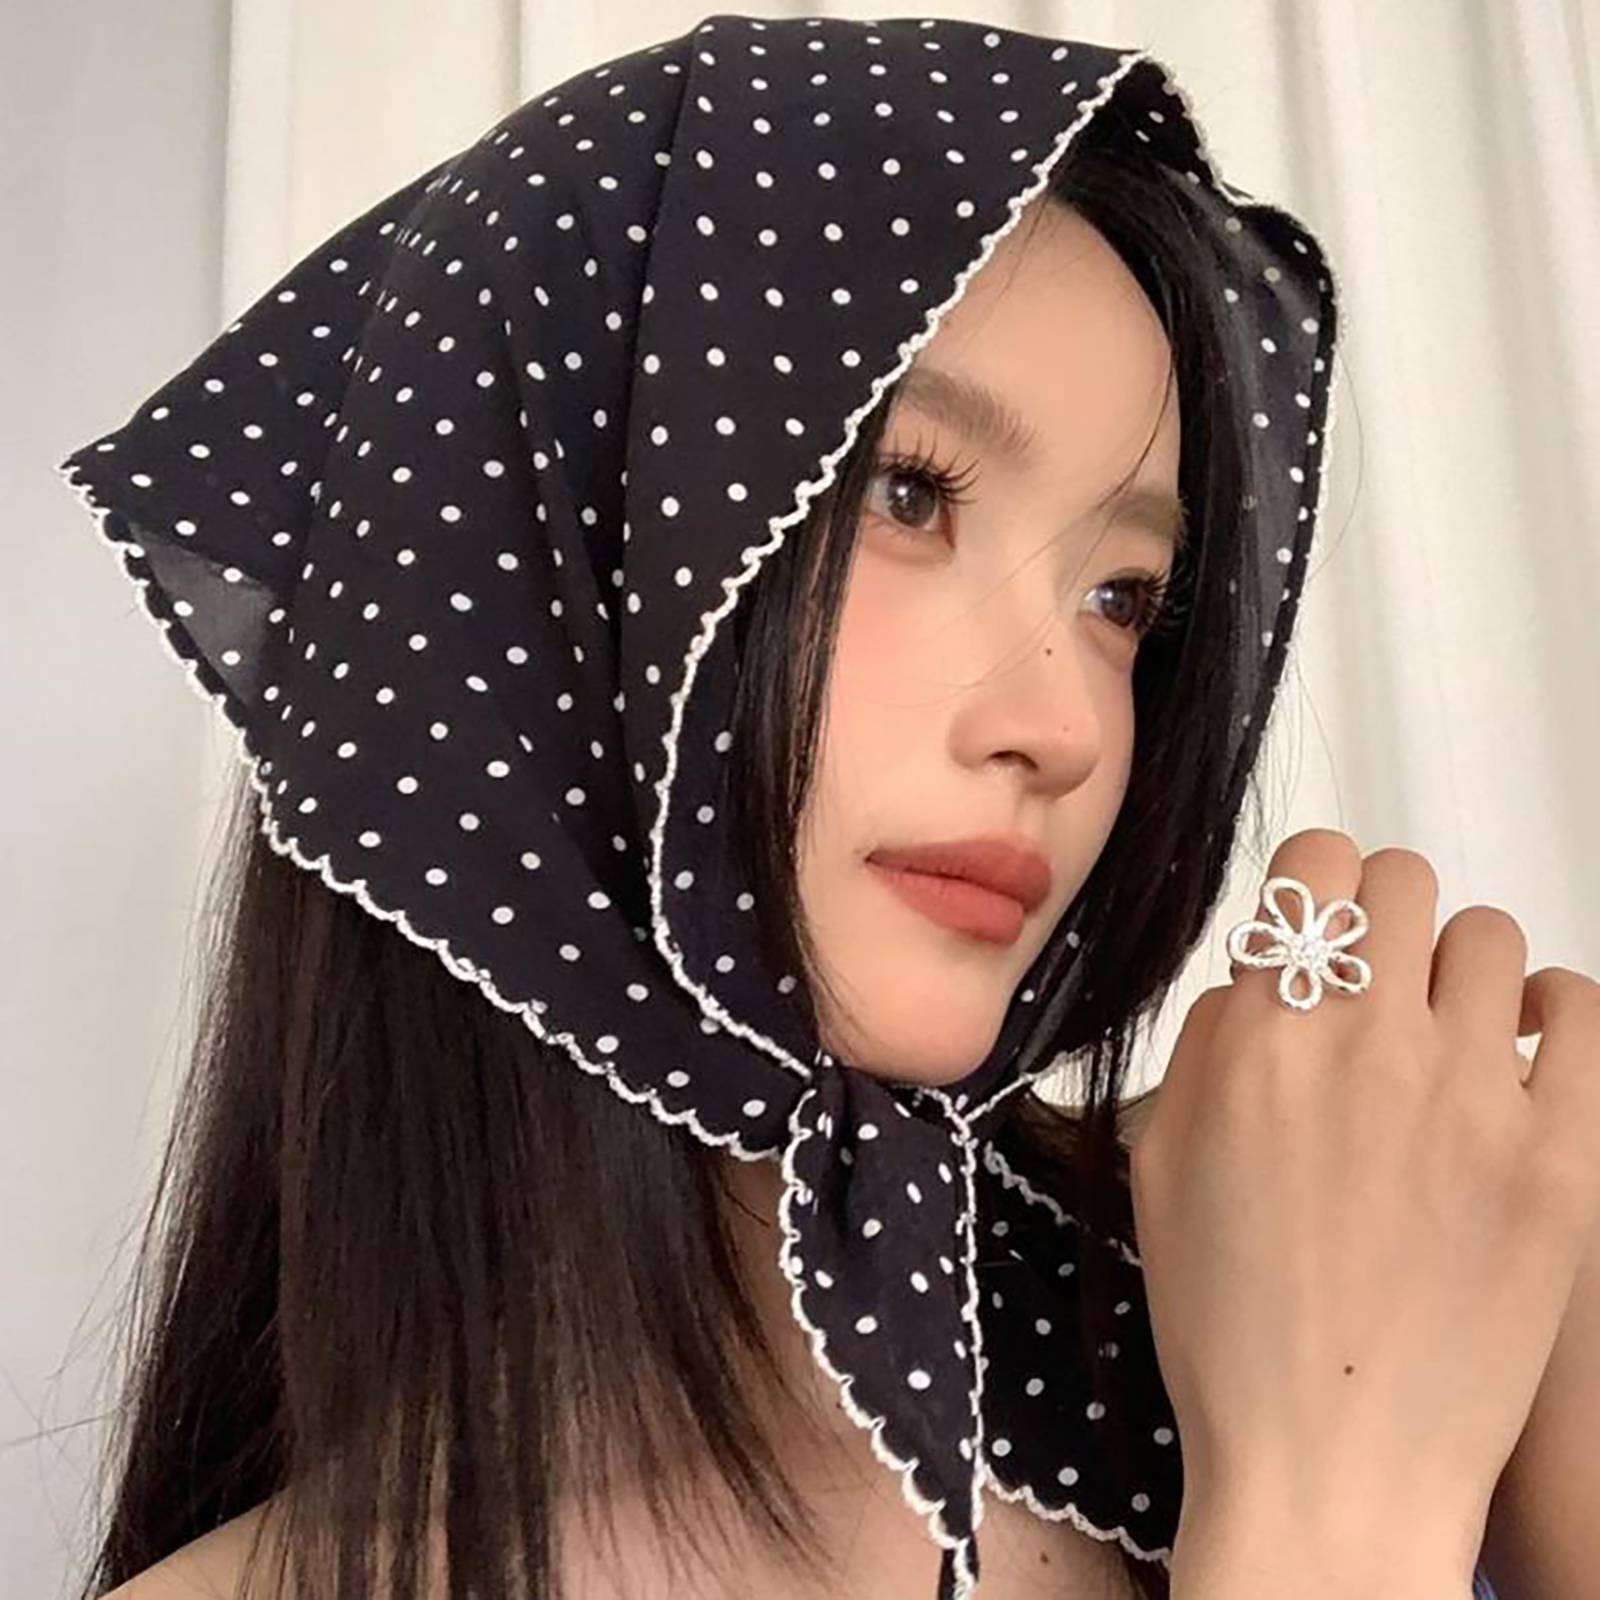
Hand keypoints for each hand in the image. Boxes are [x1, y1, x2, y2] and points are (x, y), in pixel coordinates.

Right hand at [1127, 829, 1599, 1578]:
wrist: (1334, 1461)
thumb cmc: (1230, 1324)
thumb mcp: (1162, 1168)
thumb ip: (1207, 1049)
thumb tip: (1256, 981)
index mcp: (1260, 1042)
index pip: (1312, 868)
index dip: (1312, 884)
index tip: (1315, 927)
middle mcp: (1366, 1046)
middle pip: (1401, 881)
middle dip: (1382, 912)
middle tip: (1378, 978)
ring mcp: (1475, 1099)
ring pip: (1492, 941)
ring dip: (1461, 970)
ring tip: (1451, 1033)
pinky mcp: (1563, 1160)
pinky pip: (1582, 1019)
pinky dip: (1553, 1018)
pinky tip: (1524, 1059)